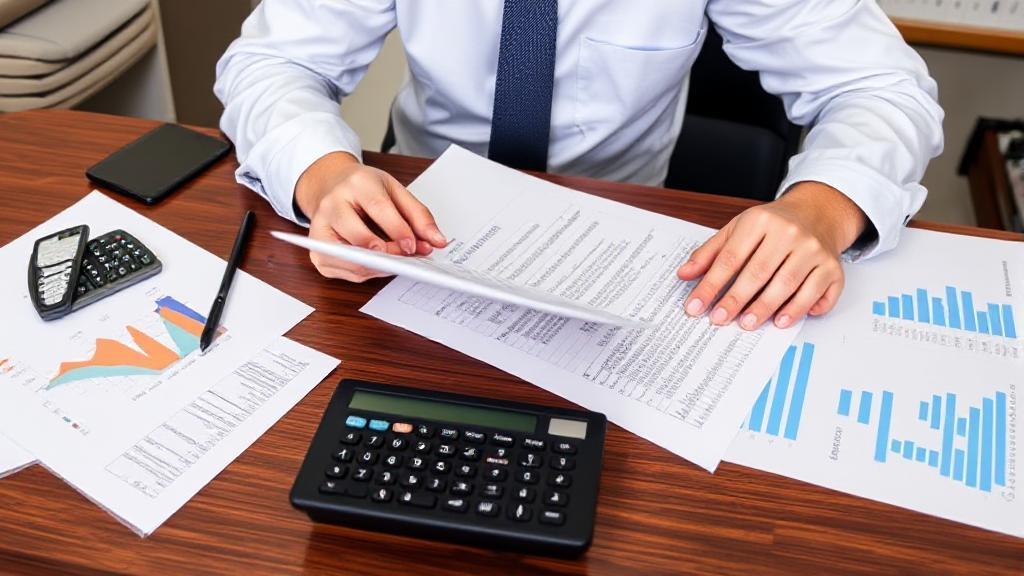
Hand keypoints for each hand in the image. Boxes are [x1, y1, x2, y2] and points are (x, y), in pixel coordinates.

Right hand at [294, 152, 447, 280]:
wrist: (331, 186)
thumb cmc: (364, 189)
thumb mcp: (395, 191)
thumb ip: (418, 215)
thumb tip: (436, 240)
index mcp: (355, 184)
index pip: (377, 208)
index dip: (398, 230)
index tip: (414, 246)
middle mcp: (331, 205)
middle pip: (359, 237)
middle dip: (388, 253)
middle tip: (407, 258)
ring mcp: (320, 230)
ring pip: (350, 260)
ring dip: (379, 267)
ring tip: (396, 263)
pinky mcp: (317, 252)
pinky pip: (345, 271)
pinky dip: (367, 272)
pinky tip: (379, 264)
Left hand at [677, 182, 866, 329]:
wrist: (816, 213)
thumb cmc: (772, 226)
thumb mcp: (737, 229)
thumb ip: (710, 253)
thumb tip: (684, 274)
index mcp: (760, 221)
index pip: (731, 258)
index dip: (711, 285)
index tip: (696, 306)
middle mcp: (790, 233)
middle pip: (758, 272)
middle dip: (736, 299)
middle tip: (719, 319)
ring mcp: (814, 250)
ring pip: (787, 284)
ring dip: (765, 308)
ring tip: (747, 323)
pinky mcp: (832, 267)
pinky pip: (816, 293)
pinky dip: (799, 309)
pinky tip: (781, 320)